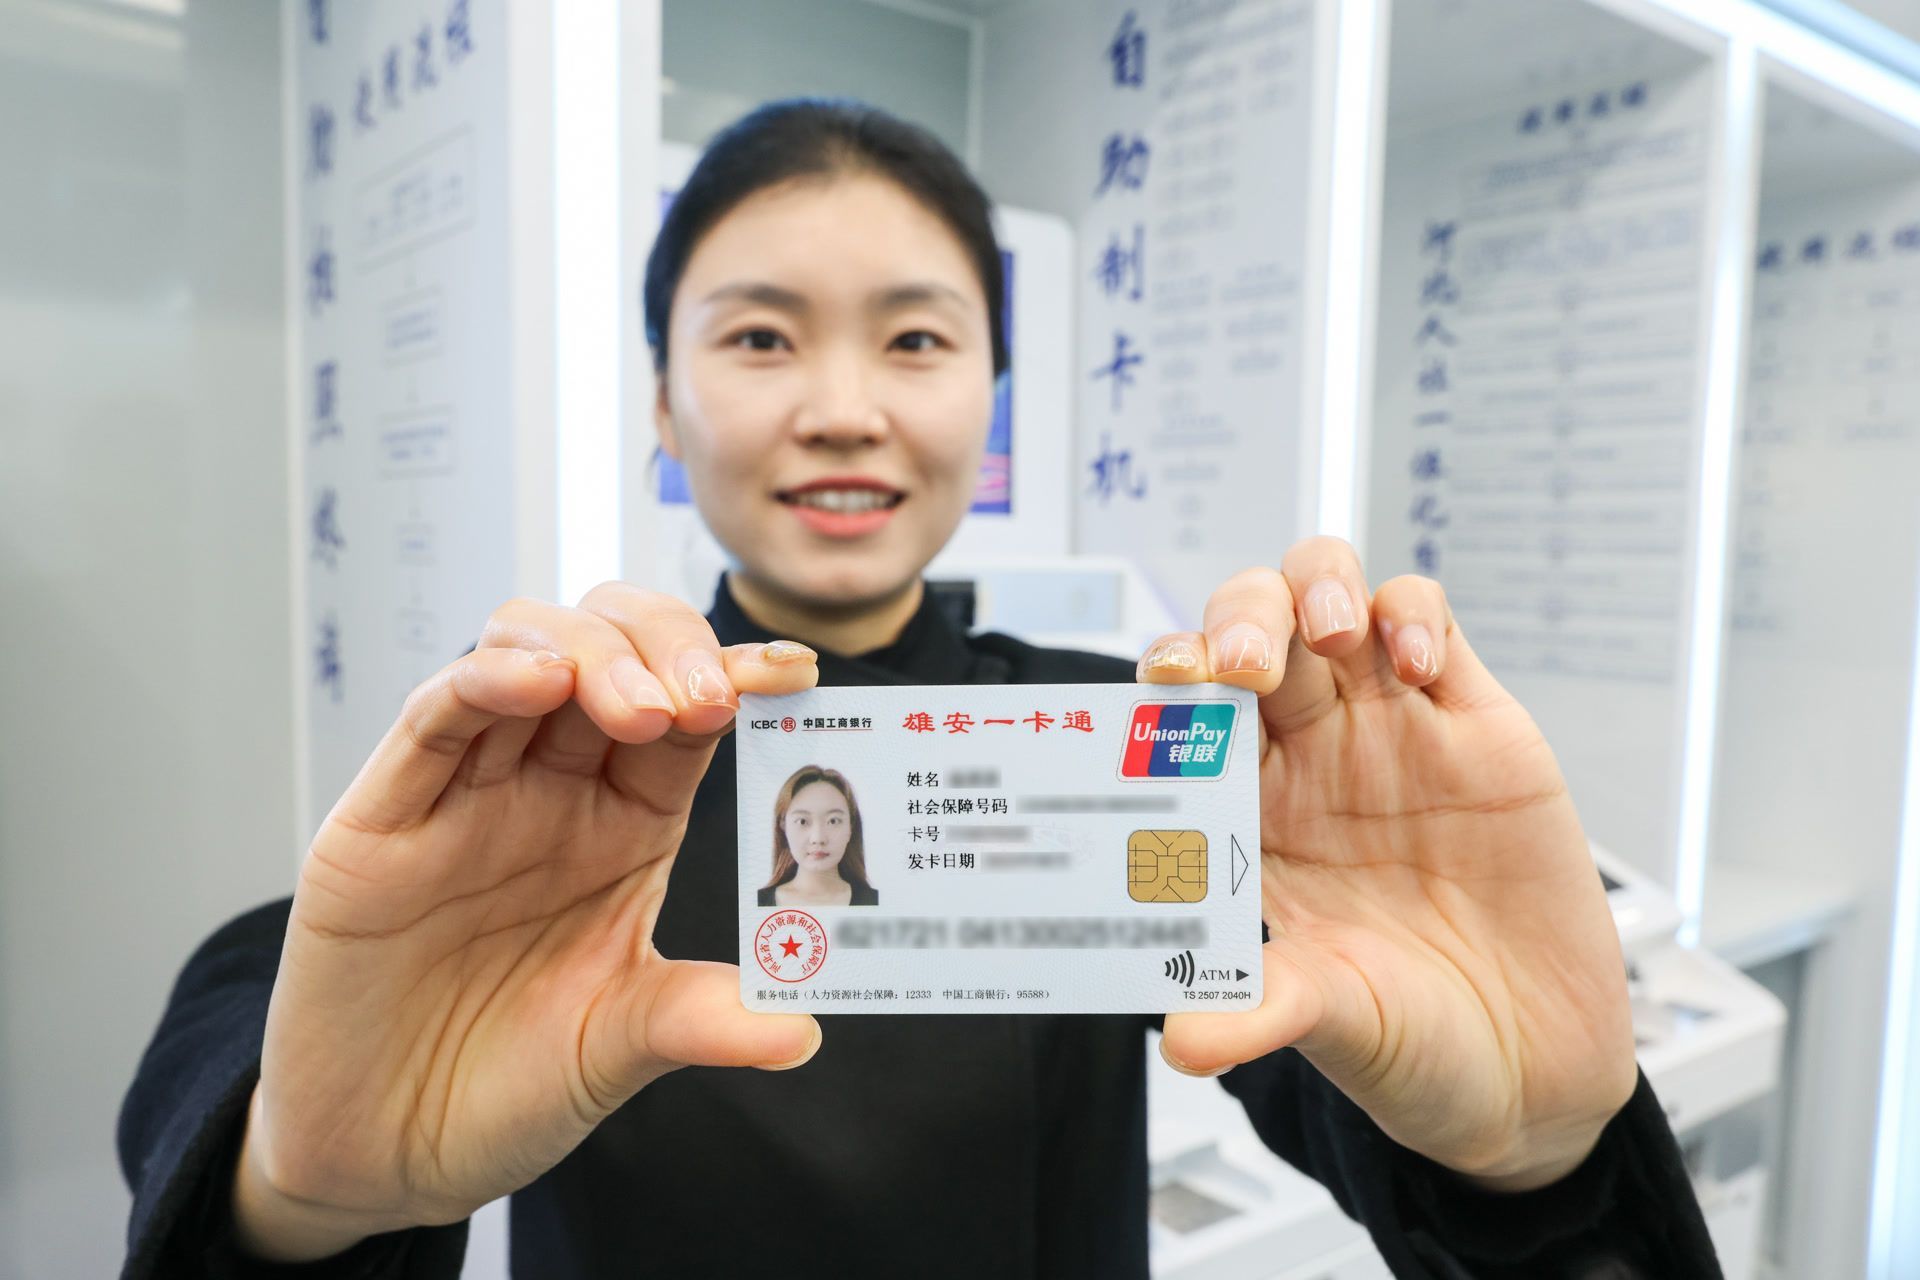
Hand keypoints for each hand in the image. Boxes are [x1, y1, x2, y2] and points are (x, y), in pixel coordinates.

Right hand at [233, 586, 822, 1259]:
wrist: (385, 1156)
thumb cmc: (505, 1086)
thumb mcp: (621, 1050)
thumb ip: (703, 1021)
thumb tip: (804, 1032)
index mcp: (627, 822)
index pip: (688, 713)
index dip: (735, 676)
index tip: (793, 672)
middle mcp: (551, 789)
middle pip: (612, 651)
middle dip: (667, 647)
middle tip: (707, 698)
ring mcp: (466, 794)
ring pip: (524, 652)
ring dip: (591, 652)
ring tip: (642, 709)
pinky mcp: (381, 819)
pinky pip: (432, 718)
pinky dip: (487, 679)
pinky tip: (540, 682)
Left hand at [1142, 540, 1635, 1191]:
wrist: (1535, 1067)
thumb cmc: (1413, 1040)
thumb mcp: (1331, 1023)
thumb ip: (1259, 1011)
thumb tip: (1181, 1040)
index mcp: (1245, 814)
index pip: (1181, 713)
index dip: (1167, 683)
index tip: (1167, 689)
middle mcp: (1305, 758)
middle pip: (1247, 631)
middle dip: (1237, 619)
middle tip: (1249, 662)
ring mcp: (1387, 730)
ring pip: (1327, 598)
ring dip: (1315, 586)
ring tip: (1331, 630)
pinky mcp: (1473, 722)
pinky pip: (1428, 625)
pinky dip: (1412, 615)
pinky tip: (1416, 666)